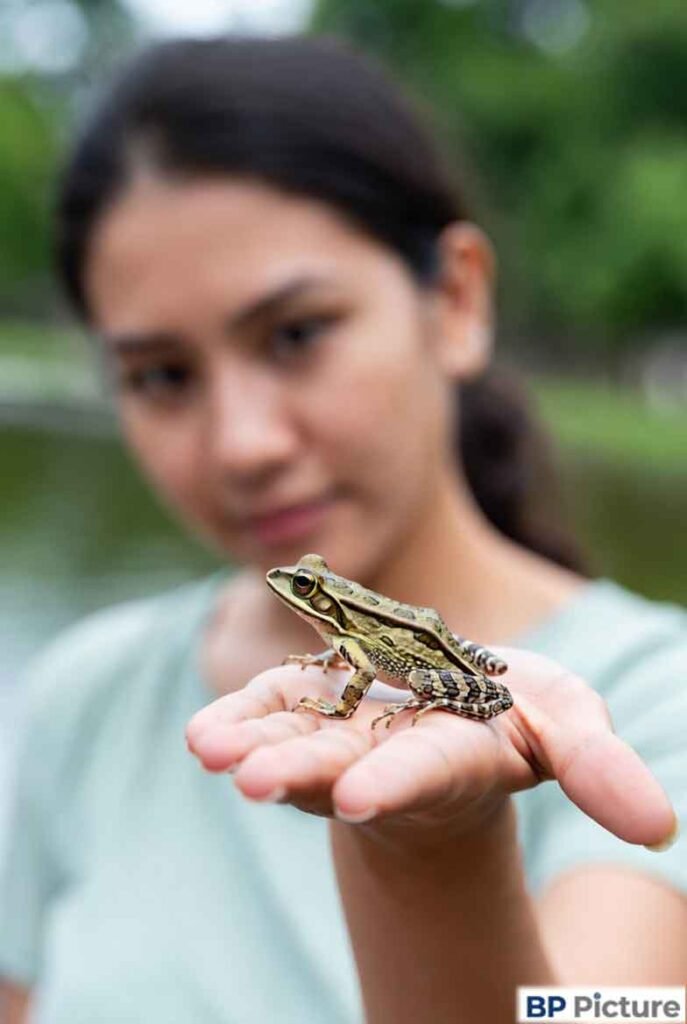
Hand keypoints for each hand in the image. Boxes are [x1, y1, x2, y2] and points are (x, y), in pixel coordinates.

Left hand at [185, 648, 676, 848]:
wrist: (448, 702)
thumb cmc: (510, 716)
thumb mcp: (562, 725)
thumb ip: (596, 766)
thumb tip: (657, 827)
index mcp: (451, 761)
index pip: (426, 775)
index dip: (398, 782)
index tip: (362, 797)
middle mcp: (385, 756)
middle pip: (341, 767)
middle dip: (302, 773)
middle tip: (254, 782)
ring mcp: (337, 729)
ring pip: (291, 741)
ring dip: (250, 747)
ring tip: (211, 750)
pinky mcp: (303, 699)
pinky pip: (268, 710)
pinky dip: (238, 716)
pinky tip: (205, 732)